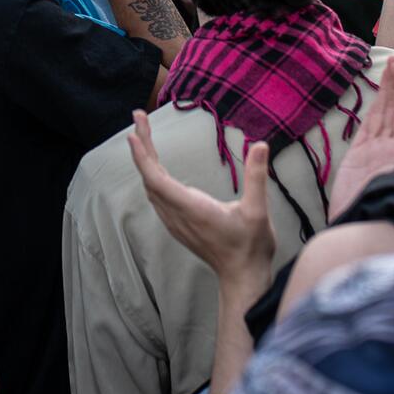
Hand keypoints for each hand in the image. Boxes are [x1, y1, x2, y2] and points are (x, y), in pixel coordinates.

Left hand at [127, 110, 275, 283]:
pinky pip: (156, 195)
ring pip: (151, 187)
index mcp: (192, 208)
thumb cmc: (251, 246)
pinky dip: (151, 174)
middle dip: (142, 146)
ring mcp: (175, 221)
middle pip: (150, 177)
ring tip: (143, 134)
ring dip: (145, 159)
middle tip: (139, 117)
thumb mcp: (258, 210)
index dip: (143, 156)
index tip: (134, 133)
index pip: (157, 179)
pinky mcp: (178, 224)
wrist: (242, 277)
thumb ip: (257, 177)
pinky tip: (155, 164)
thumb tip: (260, 144)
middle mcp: (177, 214)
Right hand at [326, 57, 393, 216]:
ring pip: (382, 115)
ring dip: (386, 93)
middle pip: (393, 109)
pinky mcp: (358, 158)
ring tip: (389, 70)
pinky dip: (373, 112)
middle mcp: (388, 148)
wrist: (360, 228)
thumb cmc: (384, 210)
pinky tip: (378, 100)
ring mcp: (373, 152)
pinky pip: (367, 128)